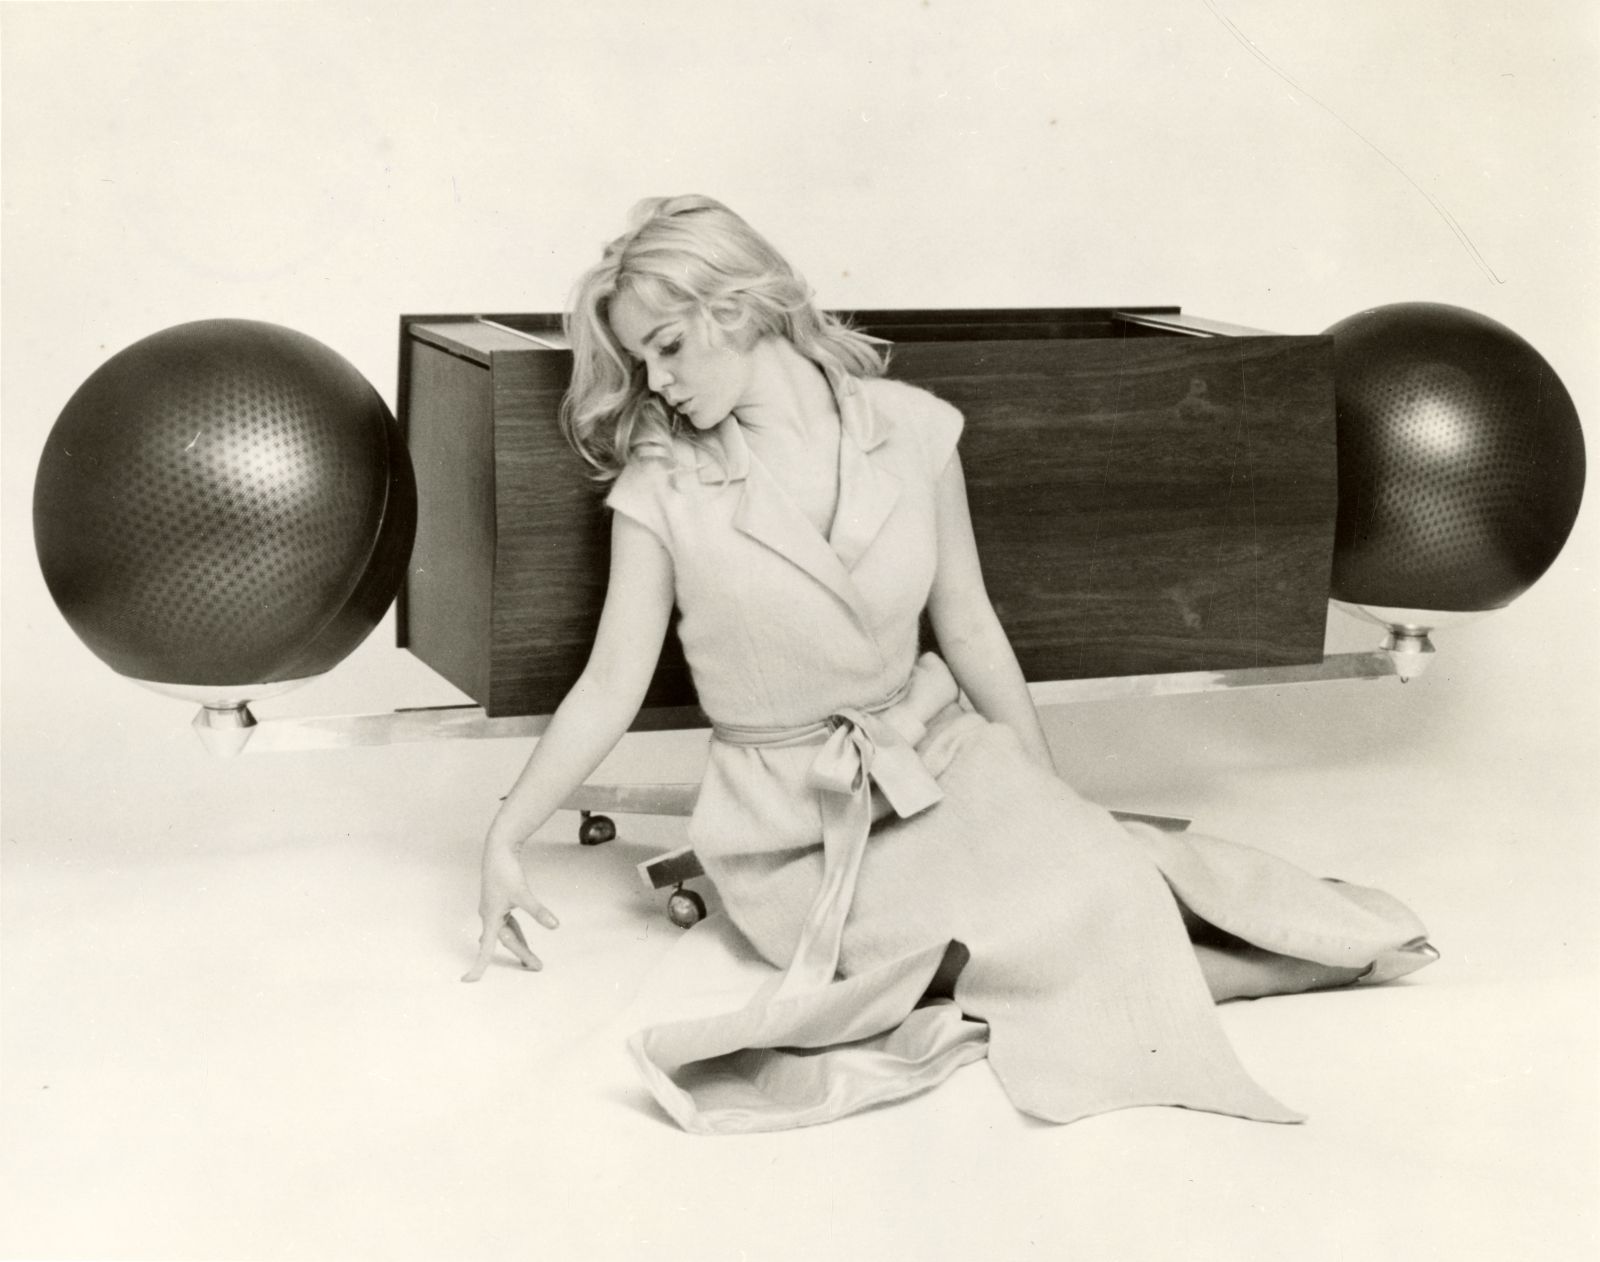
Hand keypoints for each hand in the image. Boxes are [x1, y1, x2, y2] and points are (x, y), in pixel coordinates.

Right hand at [461, 836, 559, 981]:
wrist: (498, 849)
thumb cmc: (506, 870)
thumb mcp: (523, 893)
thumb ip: (538, 911)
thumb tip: (554, 925)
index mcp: (491, 917)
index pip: (485, 948)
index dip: (478, 966)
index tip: (469, 980)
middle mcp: (489, 916)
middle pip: (505, 941)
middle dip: (521, 953)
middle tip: (537, 966)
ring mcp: (493, 909)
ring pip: (506, 933)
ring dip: (519, 944)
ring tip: (533, 959)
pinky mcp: (498, 903)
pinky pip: (507, 924)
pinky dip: (516, 932)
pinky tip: (522, 937)